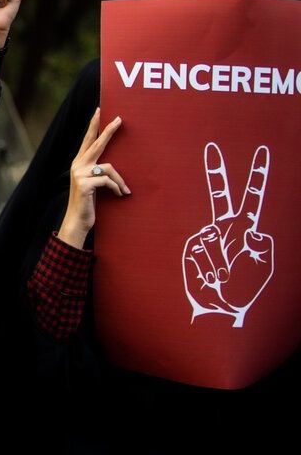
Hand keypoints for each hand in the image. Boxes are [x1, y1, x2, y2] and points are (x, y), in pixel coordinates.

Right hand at [58, 109, 129, 248]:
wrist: (77, 221)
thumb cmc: (87, 203)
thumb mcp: (93, 184)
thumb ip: (99, 172)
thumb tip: (114, 167)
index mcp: (78, 163)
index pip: (87, 140)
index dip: (93, 125)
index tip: (100, 111)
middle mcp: (77, 166)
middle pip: (96, 143)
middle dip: (108, 131)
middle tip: (119, 119)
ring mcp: (79, 174)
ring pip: (109, 167)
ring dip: (120, 181)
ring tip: (124, 191)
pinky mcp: (84, 184)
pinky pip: (108, 180)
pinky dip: (117, 188)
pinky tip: (119, 196)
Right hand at [182, 143, 272, 327]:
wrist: (219, 306)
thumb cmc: (244, 289)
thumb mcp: (262, 267)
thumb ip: (262, 246)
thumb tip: (251, 231)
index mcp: (246, 229)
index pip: (252, 198)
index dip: (257, 177)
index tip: (262, 153)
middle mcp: (225, 228)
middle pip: (219, 196)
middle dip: (215, 172)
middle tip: (211, 148)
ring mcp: (207, 237)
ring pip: (213, 238)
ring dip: (221, 263)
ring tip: (223, 279)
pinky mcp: (192, 248)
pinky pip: (202, 249)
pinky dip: (209, 266)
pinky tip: (211, 278)